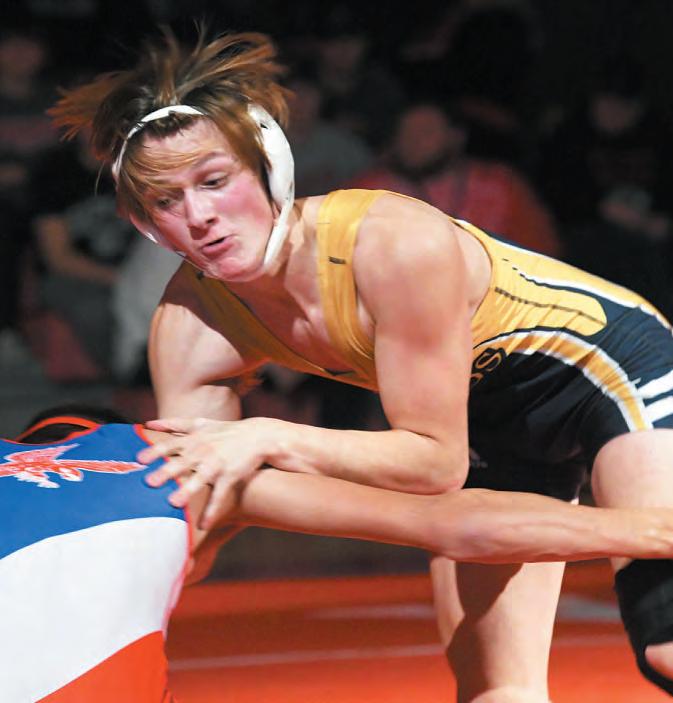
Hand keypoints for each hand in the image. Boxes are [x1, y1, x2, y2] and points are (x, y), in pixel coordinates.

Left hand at [138, 416, 275, 528]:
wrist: (257, 436)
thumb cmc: (225, 431)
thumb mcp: (200, 423)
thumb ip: (174, 424)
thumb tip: (148, 424)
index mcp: (194, 439)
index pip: (171, 444)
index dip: (155, 451)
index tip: (139, 459)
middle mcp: (203, 451)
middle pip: (182, 461)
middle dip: (166, 471)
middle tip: (149, 482)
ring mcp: (217, 464)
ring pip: (200, 478)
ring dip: (187, 490)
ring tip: (174, 503)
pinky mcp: (230, 476)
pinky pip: (220, 495)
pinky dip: (212, 511)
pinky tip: (203, 525)